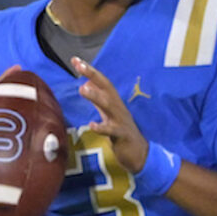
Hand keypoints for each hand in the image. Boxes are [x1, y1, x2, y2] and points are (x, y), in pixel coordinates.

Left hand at [71, 57, 148, 172]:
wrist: (141, 155)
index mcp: (114, 102)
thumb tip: (87, 83)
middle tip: (79, 65)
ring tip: (82, 89)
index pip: (102, 82)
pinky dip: (102, 127)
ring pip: (109, 105)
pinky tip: (92, 125)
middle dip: (93, 75)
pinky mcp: (123, 136)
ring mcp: (121, 121)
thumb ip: (99, 100)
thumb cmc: (122, 134)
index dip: (90, 71)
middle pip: (107, 88)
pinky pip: (112, 130)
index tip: (75, 60)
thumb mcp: (109, 114)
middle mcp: (119, 108)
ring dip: (96, 96)